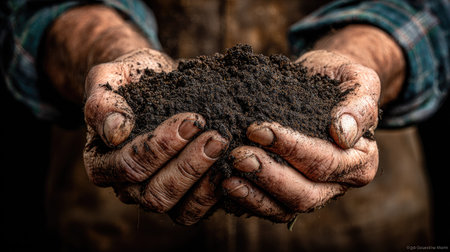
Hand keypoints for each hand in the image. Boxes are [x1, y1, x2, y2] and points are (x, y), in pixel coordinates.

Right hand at [83, 49, 228, 224]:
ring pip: (178, 209)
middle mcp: (126, 186)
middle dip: (188, 166)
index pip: (129, 166)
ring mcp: (154, 193)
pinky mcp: (181, 197)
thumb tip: (115, 132)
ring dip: (205, 181)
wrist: (155, 80)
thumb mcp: (108, 79)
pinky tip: (232, 166)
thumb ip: (102, 103)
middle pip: (154, 195)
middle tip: (216, 137)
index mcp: (102, 162)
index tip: (191, 120)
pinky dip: (216, 193)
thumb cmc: (131, 79)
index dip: (161, 147)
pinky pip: (196, 210)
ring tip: (223, 147)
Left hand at [222, 50, 379, 222]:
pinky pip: (269, 208)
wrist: (320, 83)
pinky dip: (247, 202)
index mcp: (360, 160)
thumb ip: (359, 104)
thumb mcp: (358, 80)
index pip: (326, 162)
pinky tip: (225, 186)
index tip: (258, 130)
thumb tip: (343, 134)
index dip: (291, 149)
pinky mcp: (288, 194)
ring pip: (286, 208)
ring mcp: (313, 192)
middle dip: (269, 176)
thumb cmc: (338, 80)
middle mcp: (339, 184)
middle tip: (239, 155)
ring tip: (228, 177)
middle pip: (305, 194)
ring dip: (255, 195)